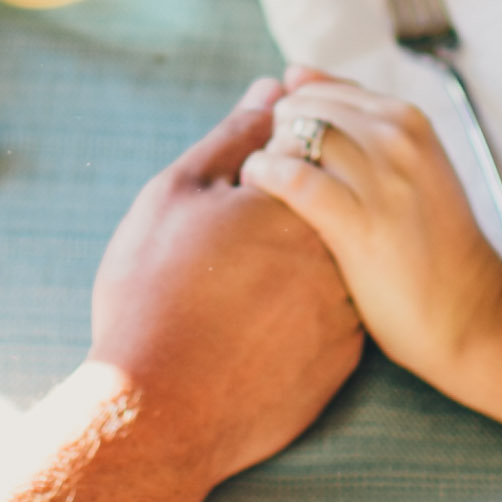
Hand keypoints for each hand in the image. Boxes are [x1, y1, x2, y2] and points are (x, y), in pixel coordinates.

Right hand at [84, 82, 364, 490]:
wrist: (159, 413)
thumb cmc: (153, 295)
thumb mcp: (177, 195)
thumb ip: (235, 135)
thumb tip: (274, 88)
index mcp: (302, 199)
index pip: (312, 150)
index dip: (273, 159)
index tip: (238, 188)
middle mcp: (339, 249)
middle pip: (328, 208)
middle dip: (289, 214)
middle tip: (231, 249)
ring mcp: (348, 308)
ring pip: (334, 265)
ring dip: (301, 266)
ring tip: (243, 291)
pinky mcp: (345, 360)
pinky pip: (333, 320)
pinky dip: (304, 316)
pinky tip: (258, 329)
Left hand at [241, 73, 501, 390]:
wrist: (472, 312)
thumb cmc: (430, 245)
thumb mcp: (408, 167)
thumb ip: (356, 124)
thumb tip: (293, 74)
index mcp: (408, 119)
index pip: (324, 90)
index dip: (293, 118)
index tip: (287, 154)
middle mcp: (397, 138)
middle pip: (304, 107)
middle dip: (274, 136)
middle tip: (273, 178)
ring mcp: (382, 178)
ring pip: (295, 135)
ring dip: (268, 157)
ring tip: (265, 190)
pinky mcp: (361, 222)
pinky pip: (293, 179)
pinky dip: (266, 178)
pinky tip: (260, 194)